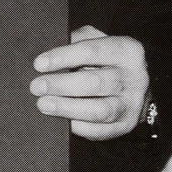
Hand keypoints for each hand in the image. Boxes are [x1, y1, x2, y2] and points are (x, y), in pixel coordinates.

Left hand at [30, 24, 149, 140]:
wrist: (134, 86)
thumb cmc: (106, 59)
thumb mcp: (97, 41)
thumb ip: (77, 40)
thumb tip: (49, 48)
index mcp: (127, 50)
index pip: (93, 50)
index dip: (64, 57)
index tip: (39, 64)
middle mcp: (134, 77)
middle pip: (95, 83)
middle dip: (62, 85)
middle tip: (36, 87)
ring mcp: (131, 104)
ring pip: (98, 110)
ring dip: (67, 108)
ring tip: (43, 104)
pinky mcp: (125, 126)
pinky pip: (99, 131)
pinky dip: (78, 127)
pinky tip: (60, 121)